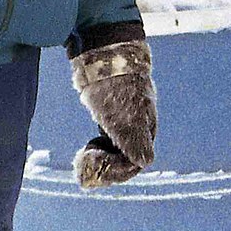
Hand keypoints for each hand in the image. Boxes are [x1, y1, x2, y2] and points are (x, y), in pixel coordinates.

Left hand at [70, 38, 155, 187]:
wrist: (106, 58)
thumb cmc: (118, 90)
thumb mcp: (125, 119)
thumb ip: (135, 143)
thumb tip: (145, 162)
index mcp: (145, 131)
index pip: (136, 163)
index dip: (117, 171)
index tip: (95, 168)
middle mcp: (139, 127)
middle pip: (126, 158)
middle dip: (106, 166)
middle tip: (85, 163)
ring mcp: (126, 119)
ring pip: (117, 149)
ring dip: (102, 158)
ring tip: (85, 155)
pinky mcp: (112, 112)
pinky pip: (109, 138)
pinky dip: (99, 146)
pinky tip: (89, 145)